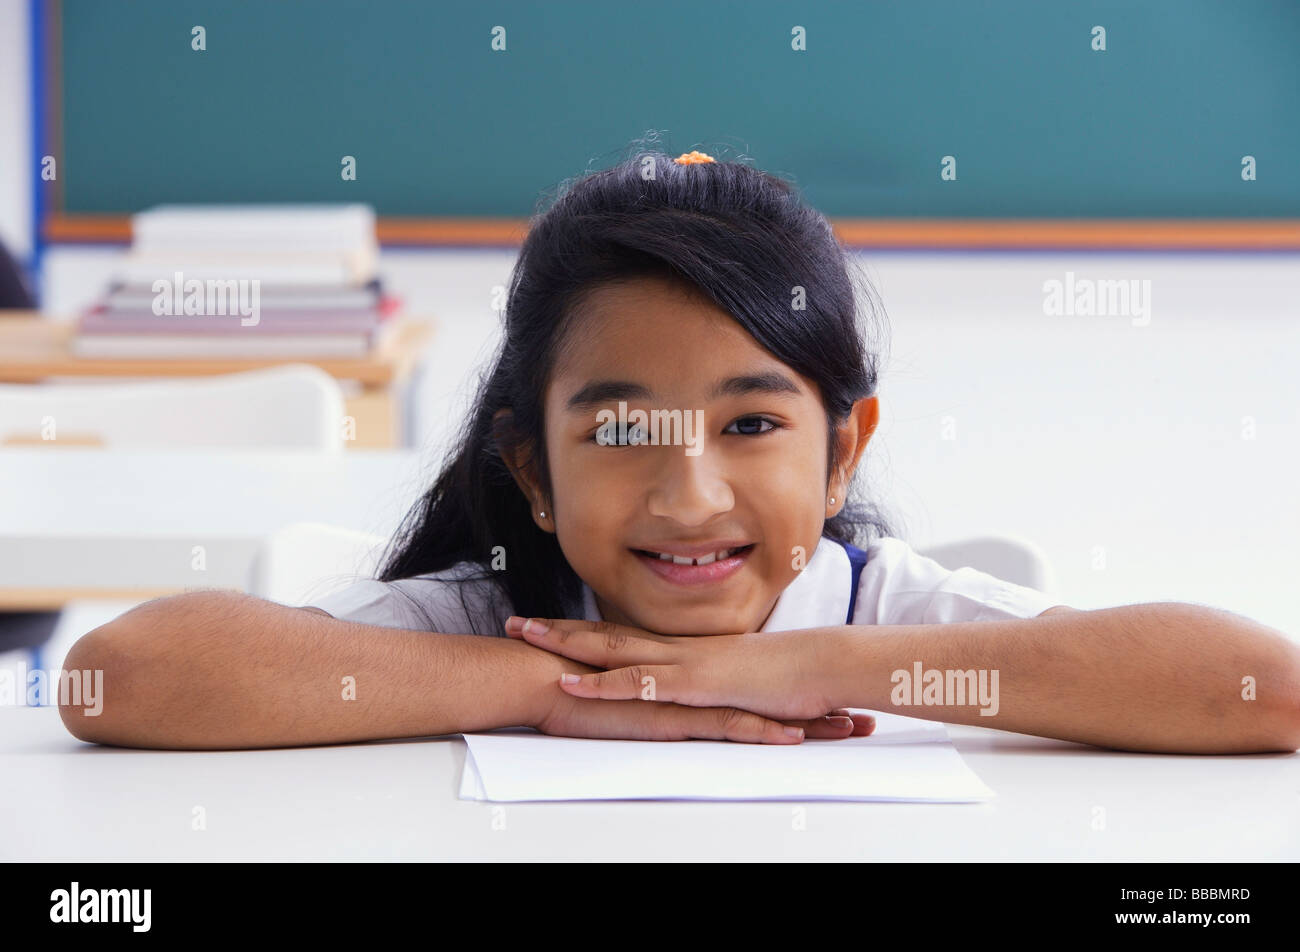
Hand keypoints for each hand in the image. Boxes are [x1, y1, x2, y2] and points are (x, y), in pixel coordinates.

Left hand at [507, 615, 861, 724]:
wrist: (824, 666)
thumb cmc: (791, 678)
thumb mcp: (742, 685)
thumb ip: (716, 689)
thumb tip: (699, 698)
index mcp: (686, 650)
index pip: (625, 637)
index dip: (584, 631)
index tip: (548, 626)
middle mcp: (677, 650)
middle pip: (606, 635)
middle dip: (557, 628)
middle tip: (514, 621)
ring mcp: (682, 664)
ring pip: (611, 650)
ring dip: (565, 643)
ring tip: (523, 635)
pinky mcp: (693, 685)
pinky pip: (638, 684)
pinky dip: (601, 683)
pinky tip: (570, 682)